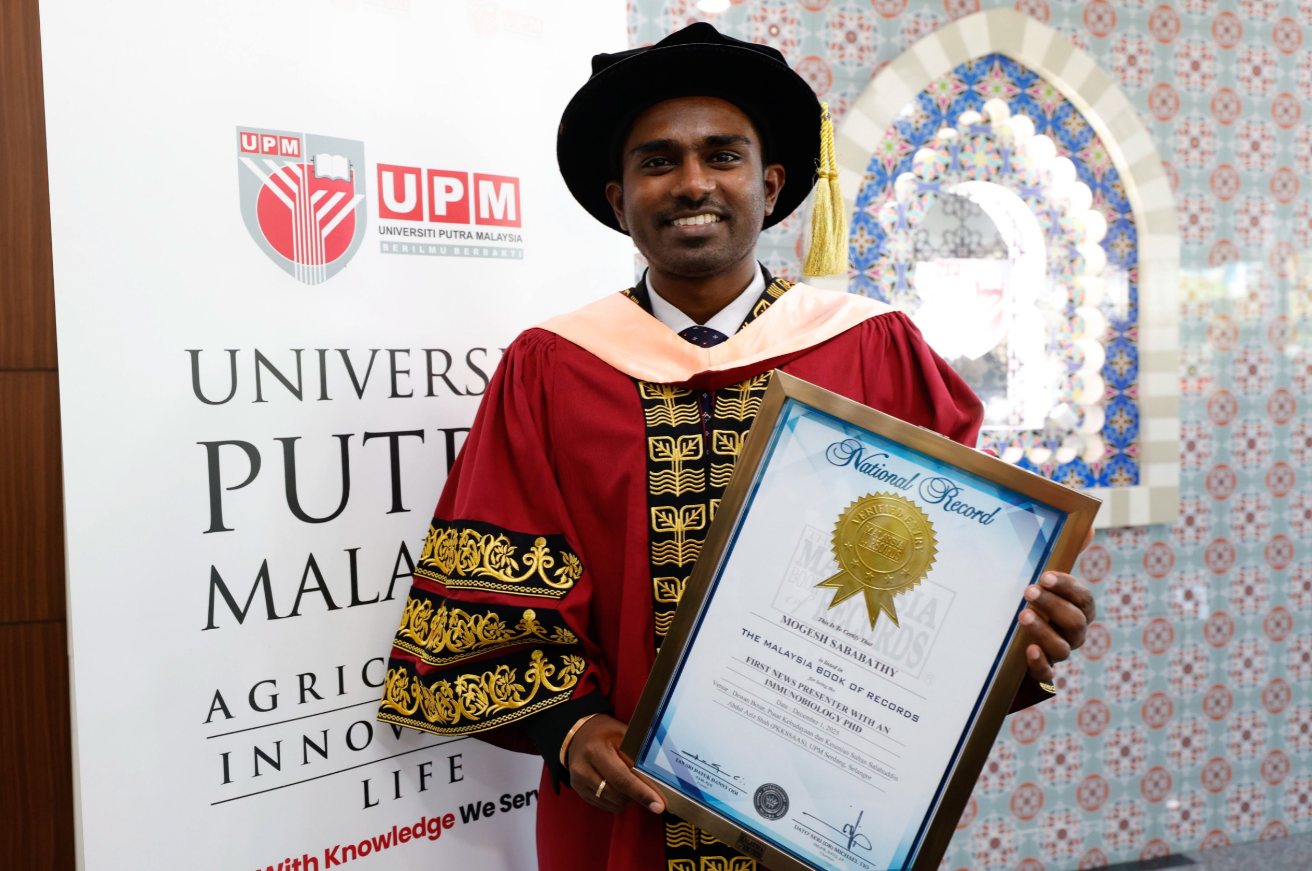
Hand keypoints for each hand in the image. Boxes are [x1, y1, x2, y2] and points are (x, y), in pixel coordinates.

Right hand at [566, 714, 665, 814]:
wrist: (580, 733)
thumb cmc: (607, 733)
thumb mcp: (624, 735)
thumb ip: (638, 755)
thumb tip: (659, 778)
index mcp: (596, 751)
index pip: (621, 779)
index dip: (641, 793)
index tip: (658, 806)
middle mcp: (583, 769)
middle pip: (617, 795)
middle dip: (637, 796)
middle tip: (648, 788)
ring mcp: (578, 782)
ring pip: (612, 803)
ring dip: (627, 799)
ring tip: (631, 783)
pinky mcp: (579, 791)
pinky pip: (605, 805)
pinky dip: (617, 800)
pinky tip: (620, 787)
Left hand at [1019, 527, 1096, 683]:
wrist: (1014, 641)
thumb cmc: (1038, 602)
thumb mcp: (1048, 580)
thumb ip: (1066, 554)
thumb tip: (1088, 524)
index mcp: (1079, 608)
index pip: (1083, 598)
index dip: (1067, 587)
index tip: (1046, 575)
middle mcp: (1074, 632)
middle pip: (1075, 622)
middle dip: (1053, 605)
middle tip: (1029, 591)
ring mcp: (1059, 652)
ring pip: (1062, 648)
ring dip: (1043, 631)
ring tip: (1023, 615)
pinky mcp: (1041, 672)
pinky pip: (1047, 674)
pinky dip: (1039, 663)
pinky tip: (1028, 650)